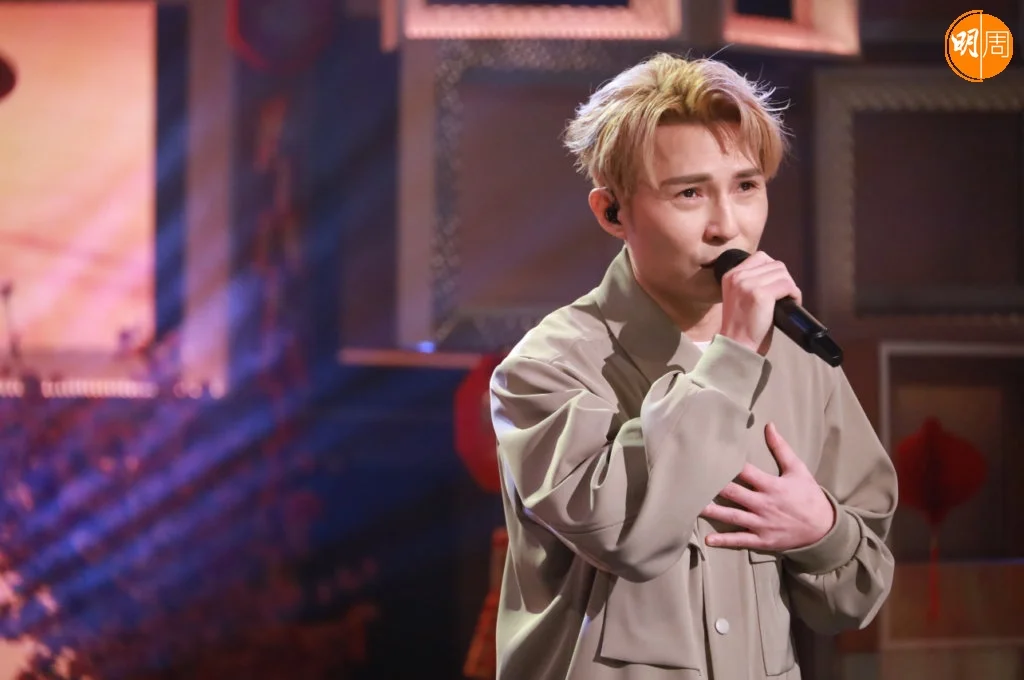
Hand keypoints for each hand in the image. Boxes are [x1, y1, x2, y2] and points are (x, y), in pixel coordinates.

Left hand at [701, 422, 833, 551]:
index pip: (745, 472)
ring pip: (732, 516)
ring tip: (693, 506)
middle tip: (692, 481)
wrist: (824, 529)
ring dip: (712, 512)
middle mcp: (764, 504)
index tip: (709, 457)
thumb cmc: (809, 496)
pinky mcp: (762, 540)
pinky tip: (708, 539)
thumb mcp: (798, 470)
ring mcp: (762, 523)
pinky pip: (741, 540)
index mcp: (771, 485)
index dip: (728, 465)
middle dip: (714, 487)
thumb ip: (781, 448)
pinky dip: (724, 540)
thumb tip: (769, 425)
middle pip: (734, 493)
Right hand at [719, 251, 801, 355]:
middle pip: (775, 264)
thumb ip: (750, 282)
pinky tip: (792, 303)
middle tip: (785, 295)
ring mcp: (749, 284)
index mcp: (731, 275)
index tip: (776, 285)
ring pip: (783, 273)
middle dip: (784, 279)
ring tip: (788, 300)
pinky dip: (795, 294)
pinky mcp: (761, 294)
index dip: (774, 270)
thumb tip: (777, 275)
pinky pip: (787, 286)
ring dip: (790, 287)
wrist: (737, 344)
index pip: (760, 257)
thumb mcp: (739, 296)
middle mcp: (738, 276)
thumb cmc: (742, 325)